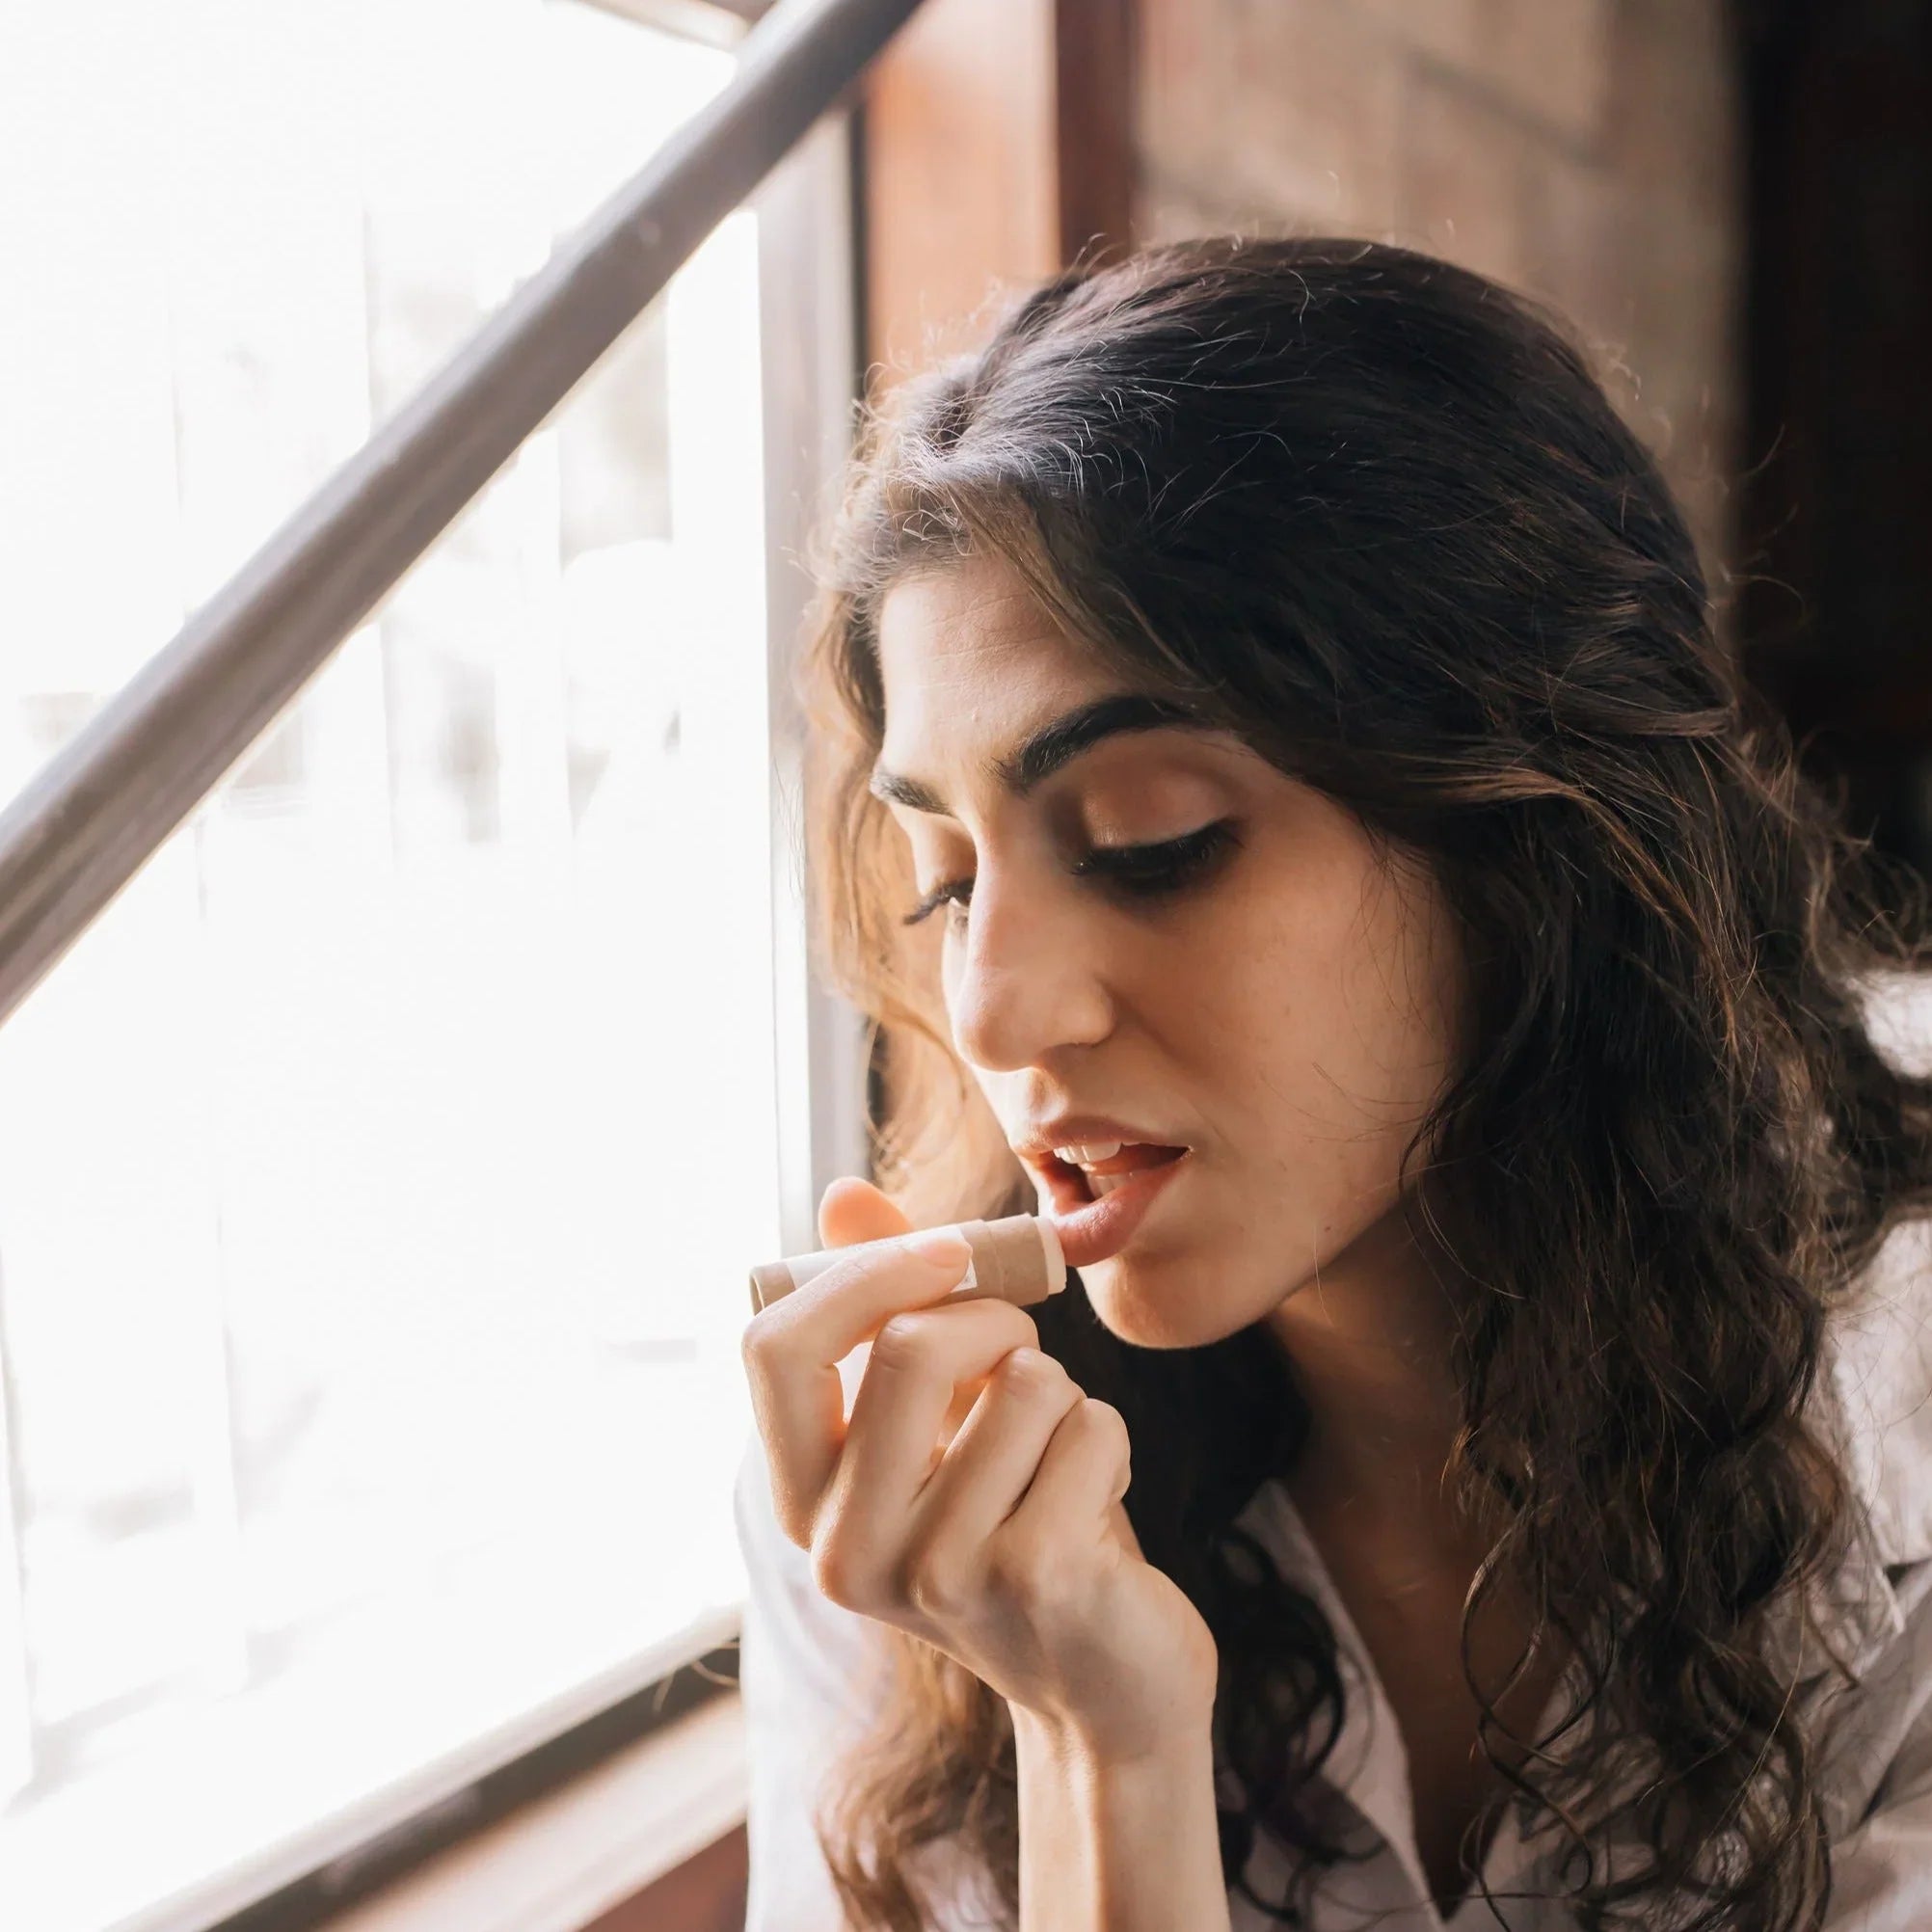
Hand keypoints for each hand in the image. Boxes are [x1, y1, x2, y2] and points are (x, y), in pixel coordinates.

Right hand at [740, 1176, 1219, 1765]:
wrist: (1104, 1683)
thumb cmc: (1012, 1522)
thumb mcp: (938, 1420)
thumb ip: (887, 1311)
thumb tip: (844, 1194)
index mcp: (804, 1499)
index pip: (774, 1347)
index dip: (864, 1273)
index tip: (947, 1253)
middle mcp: (847, 1548)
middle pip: (909, 1347)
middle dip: (995, 1320)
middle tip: (1022, 1359)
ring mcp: (939, 1573)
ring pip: (1022, 1382)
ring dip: (1063, 1396)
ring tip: (1057, 1460)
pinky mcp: (1036, 1579)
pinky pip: (1091, 1426)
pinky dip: (1112, 1441)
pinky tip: (1097, 1506)